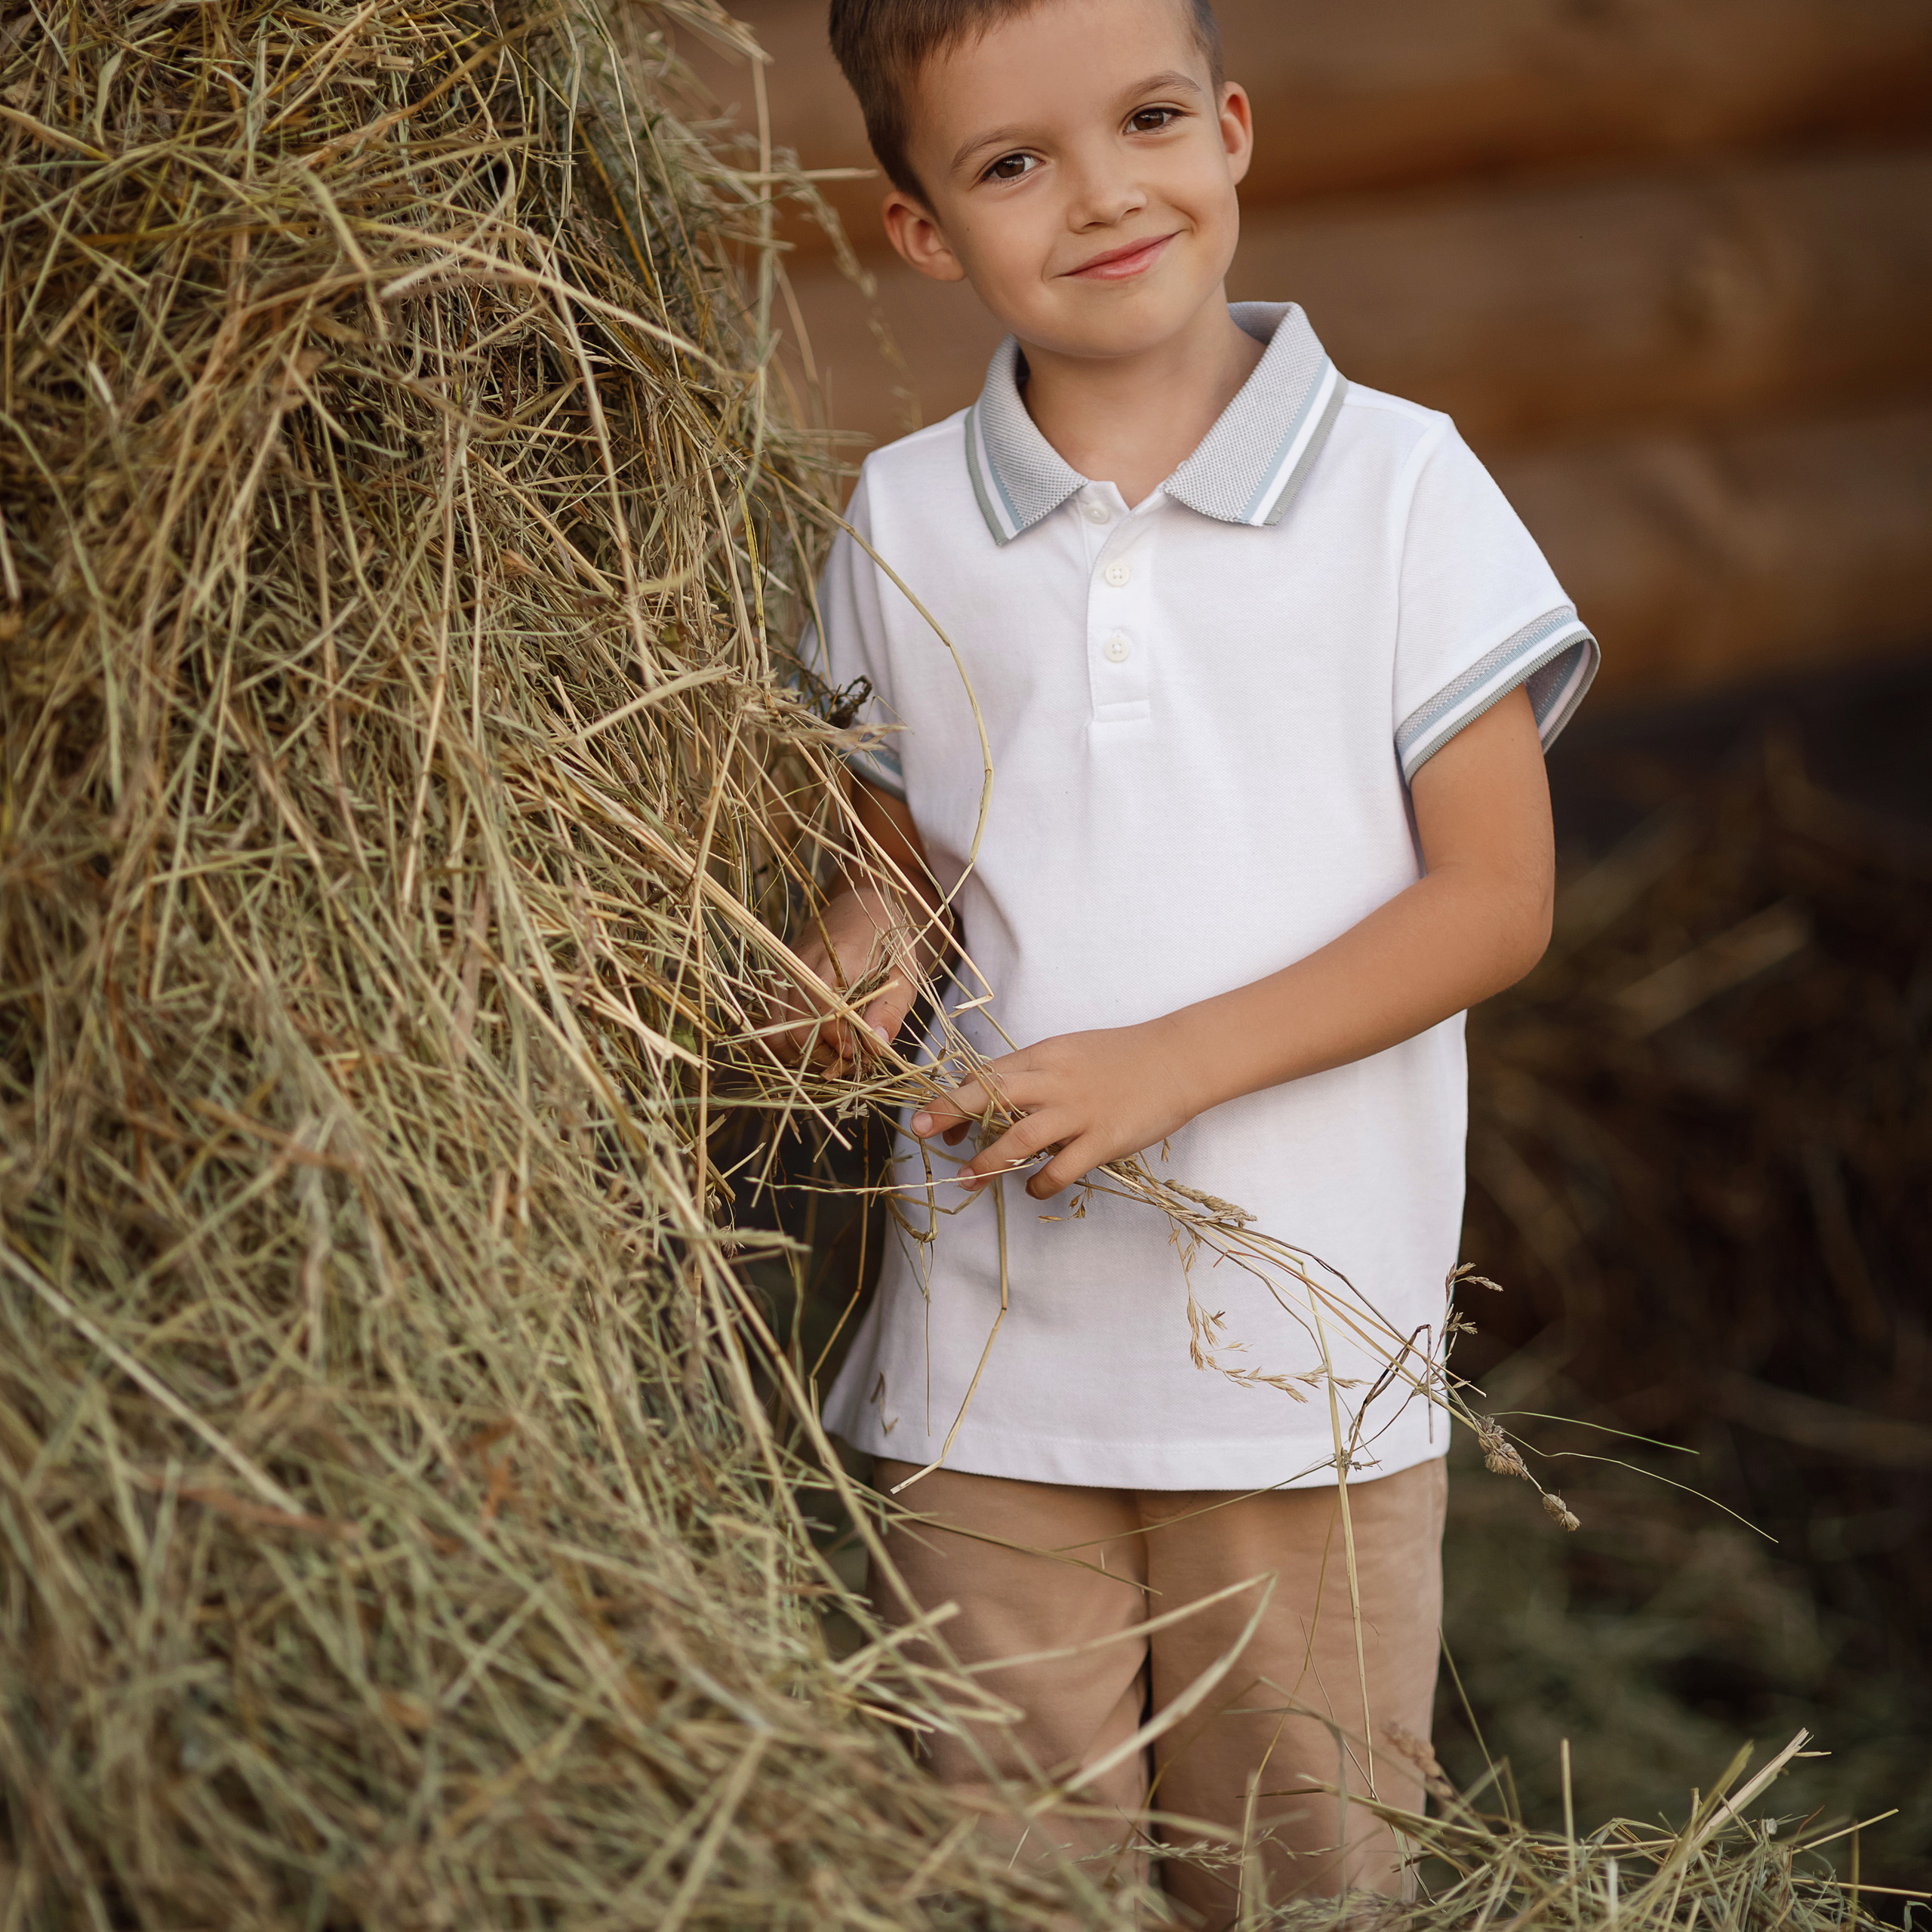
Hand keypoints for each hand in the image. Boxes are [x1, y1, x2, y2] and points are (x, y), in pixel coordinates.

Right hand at [770, 885, 923, 1070]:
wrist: (860, 906)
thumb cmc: (887, 941)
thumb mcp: (903, 974)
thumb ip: (889, 1010)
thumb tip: (876, 1047)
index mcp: (835, 961)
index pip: (823, 1017)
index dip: (842, 1045)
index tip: (861, 1051)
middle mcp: (800, 967)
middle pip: (794, 1032)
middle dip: (822, 1055)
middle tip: (849, 1055)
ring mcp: (783, 974)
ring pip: (774, 1033)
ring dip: (802, 1053)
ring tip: (832, 1049)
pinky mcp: (776, 981)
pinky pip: (770, 1023)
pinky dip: (789, 1041)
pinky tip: (816, 1040)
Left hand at [910, 1018, 1199, 1200]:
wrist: (1178, 1059)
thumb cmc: (1122, 1056)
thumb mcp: (1069, 1052)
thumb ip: (1035, 1073)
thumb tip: (997, 1098)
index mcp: (1043, 1056)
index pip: (986, 1075)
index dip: (954, 1098)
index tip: (933, 1121)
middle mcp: (1054, 1081)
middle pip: (989, 1095)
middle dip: (949, 1113)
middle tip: (919, 1134)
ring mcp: (1078, 1111)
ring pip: (1019, 1138)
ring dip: (987, 1162)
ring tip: (968, 1179)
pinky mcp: (1103, 1139)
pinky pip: (1061, 1168)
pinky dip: (1040, 1183)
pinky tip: (1033, 1189)